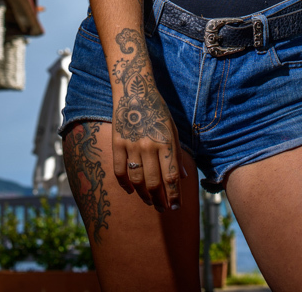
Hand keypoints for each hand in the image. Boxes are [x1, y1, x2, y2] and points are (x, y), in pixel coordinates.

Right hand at [111, 28, 186, 210]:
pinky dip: (124, 184)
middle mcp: (149, 146)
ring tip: (149, 201)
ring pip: (137, 181)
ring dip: (143, 195)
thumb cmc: (158, 110)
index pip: (171, 177)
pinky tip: (130, 190)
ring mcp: (131, 145)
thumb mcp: (173, 129)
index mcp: (166, 142)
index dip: (174, 196)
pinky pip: (119, 171)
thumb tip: (183, 178)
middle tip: (163, 209)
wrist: (134, 90)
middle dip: (160, 200)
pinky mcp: (117, 143)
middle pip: (154, 183)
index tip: (176, 207)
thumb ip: (177, 154)